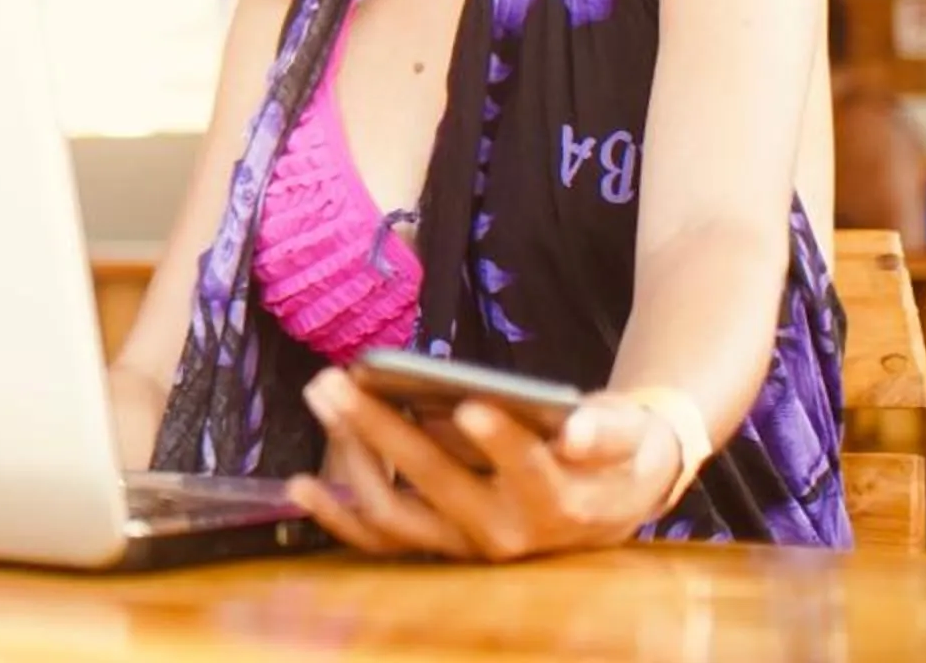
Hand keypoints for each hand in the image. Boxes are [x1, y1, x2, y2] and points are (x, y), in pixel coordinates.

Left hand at [280, 369, 680, 561]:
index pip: (528, 472)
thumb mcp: (625, 433)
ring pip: (395, 512)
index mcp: (558, 502)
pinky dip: (338, 517)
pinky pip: (379, 540)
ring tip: (323, 396)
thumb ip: (604, 430)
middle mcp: (505, 535)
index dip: (499, 441)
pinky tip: (299, 484)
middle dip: (381, 428)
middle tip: (338, 380)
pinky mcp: (436, 545)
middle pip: (436, 483)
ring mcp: (464, 545)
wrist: (607, 501)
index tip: (469, 403)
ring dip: (349, 457)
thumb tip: (576, 430)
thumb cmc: (611, 452)